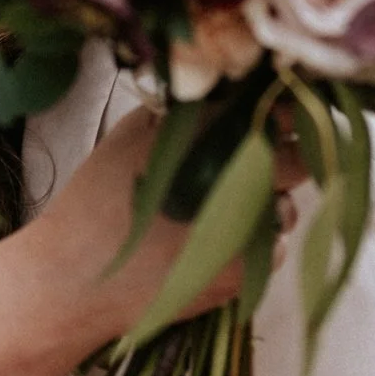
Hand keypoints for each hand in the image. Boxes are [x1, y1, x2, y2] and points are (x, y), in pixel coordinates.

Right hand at [25, 106, 308, 349]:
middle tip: (260, 164)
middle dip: (286, 158)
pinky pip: (272, 248)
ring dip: (268, 206)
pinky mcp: (247, 270)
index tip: (280, 116)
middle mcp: (234, 173)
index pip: (278, 109)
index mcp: (206, 131)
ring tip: (221, 213)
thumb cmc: (97, 199)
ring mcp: (246, 224)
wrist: (78, 277)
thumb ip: (185, 114)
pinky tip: (214, 244)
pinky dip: (253, 245)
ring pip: (286, 208)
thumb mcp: (132, 134)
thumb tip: (230, 98)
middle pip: (296, 157)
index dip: (286, 112)